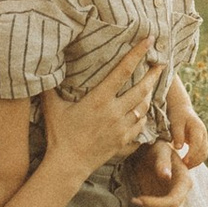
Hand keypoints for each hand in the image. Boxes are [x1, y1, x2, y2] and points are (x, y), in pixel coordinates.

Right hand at [40, 33, 162, 182]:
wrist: (67, 165)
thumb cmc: (58, 134)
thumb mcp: (52, 107)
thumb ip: (51, 86)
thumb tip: (45, 65)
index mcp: (99, 99)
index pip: (123, 71)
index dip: (137, 54)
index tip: (149, 41)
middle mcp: (114, 112)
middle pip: (141, 89)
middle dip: (153, 74)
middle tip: (161, 63)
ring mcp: (121, 128)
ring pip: (144, 107)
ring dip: (149, 95)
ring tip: (152, 85)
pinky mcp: (124, 141)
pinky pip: (141, 126)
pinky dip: (144, 117)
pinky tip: (143, 112)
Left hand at [126, 155, 190, 206]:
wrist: (149, 152)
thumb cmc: (156, 148)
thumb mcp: (160, 149)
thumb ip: (163, 161)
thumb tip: (166, 175)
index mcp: (183, 182)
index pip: (174, 201)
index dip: (156, 204)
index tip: (135, 199)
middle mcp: (179, 195)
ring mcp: (169, 203)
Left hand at [173, 102, 207, 168]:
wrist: (182, 110)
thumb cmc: (177, 116)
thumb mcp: (176, 122)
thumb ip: (177, 134)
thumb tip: (179, 147)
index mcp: (198, 128)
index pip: (197, 143)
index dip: (191, 154)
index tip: (183, 162)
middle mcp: (204, 134)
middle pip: (203, 151)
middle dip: (194, 161)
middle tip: (182, 167)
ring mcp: (204, 139)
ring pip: (204, 154)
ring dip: (195, 162)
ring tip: (183, 167)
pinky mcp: (201, 143)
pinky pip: (202, 154)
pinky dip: (195, 160)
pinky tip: (186, 164)